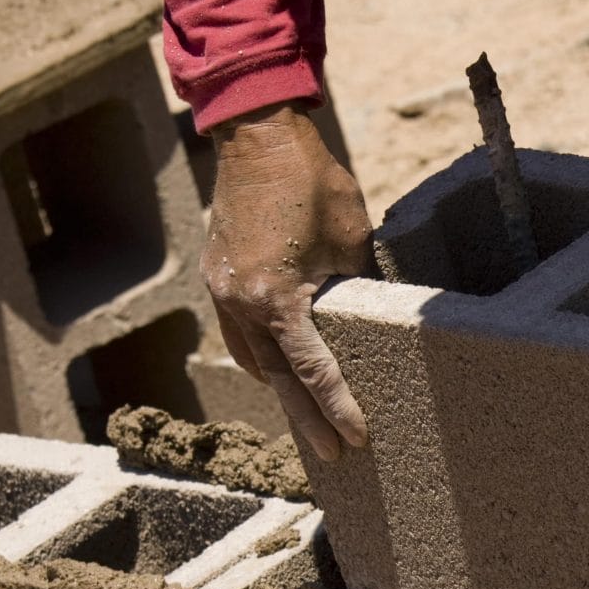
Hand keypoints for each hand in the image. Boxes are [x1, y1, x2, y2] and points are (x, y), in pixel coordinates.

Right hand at [203, 102, 373, 462]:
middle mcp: (241, 303)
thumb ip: (356, 290)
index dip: (338, 407)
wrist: (256, 133)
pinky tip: (279, 368)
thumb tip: (372, 324)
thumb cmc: (311, 179)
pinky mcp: (216, 277)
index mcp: (276, 298)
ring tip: (308, 418)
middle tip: (333, 455)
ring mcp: (222, 291)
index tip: (357, 438)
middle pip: (279, 380)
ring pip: (252, 360)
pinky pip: (238, 334)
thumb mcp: (351, 239)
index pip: (314, 371)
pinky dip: (260, 356)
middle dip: (307, 419)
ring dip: (281, 390)